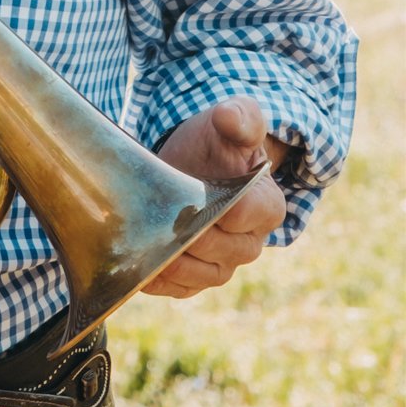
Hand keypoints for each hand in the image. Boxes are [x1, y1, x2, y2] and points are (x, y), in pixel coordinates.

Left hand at [142, 96, 287, 299]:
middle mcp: (250, 241)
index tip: (189, 195)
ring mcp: (223, 263)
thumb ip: (240, 117)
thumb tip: (230, 117)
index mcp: (266, 205)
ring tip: (146, 245)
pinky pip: (181, 289)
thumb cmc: (216, 142)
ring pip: (202, 275)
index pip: (243, 215)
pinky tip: (138, 267)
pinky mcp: (196, 278)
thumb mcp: (231, 121)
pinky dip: (159, 282)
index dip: (215, 208)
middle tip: (160, 220)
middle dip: (190, 237)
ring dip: (173, 264)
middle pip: (223, 250)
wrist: (193, 164)